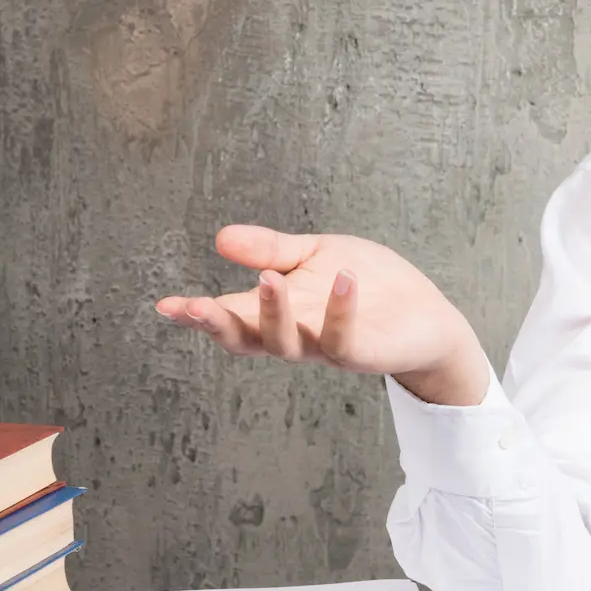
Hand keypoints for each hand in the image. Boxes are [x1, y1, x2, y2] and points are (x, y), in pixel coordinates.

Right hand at [155, 226, 490, 404]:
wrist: (425, 313)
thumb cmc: (367, 284)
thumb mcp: (314, 255)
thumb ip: (271, 250)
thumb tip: (221, 238)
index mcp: (277, 312)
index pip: (229, 315)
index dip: (197, 315)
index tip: (165, 306)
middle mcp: (294, 335)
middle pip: (247, 339)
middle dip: (219, 324)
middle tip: (196, 307)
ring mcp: (326, 347)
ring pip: (288, 344)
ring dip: (275, 314)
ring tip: (270, 277)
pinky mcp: (362, 352)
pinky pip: (343, 339)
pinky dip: (340, 309)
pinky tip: (342, 278)